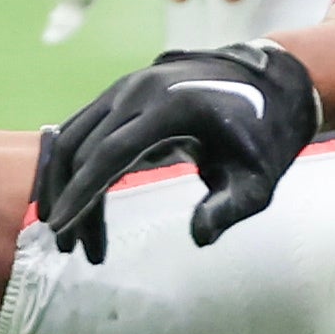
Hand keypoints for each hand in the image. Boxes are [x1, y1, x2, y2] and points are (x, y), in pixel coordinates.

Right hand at [29, 41, 321, 259]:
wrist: (272, 85)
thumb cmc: (265, 137)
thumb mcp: (258, 181)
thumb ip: (231, 209)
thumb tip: (199, 238)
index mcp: (171, 107)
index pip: (109, 152)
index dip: (81, 193)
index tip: (62, 228)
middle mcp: (139, 90)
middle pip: (83, 148)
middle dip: (69, 200)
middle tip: (69, 249)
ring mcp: (127, 87)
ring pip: (71, 137)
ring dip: (63, 184)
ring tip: (71, 235)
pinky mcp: (122, 93)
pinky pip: (82, 128)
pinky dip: (72, 165)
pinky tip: (78, 201)